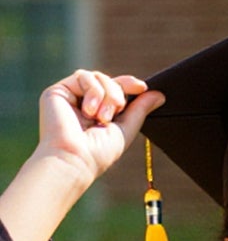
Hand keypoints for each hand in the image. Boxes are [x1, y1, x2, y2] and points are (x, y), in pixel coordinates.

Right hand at [1, 73, 163, 240]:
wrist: (73, 166)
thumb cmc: (95, 160)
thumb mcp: (123, 133)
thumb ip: (138, 112)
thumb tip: (158, 93)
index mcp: (98, 113)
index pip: (118, 90)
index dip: (131, 85)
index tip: (146, 88)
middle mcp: (83, 104)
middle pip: (110, 80)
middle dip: (120, 91)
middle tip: (116, 112)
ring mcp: (68, 97)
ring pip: (97, 76)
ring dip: (107, 94)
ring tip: (102, 116)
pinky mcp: (55, 92)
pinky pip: (82, 75)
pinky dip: (93, 90)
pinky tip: (92, 110)